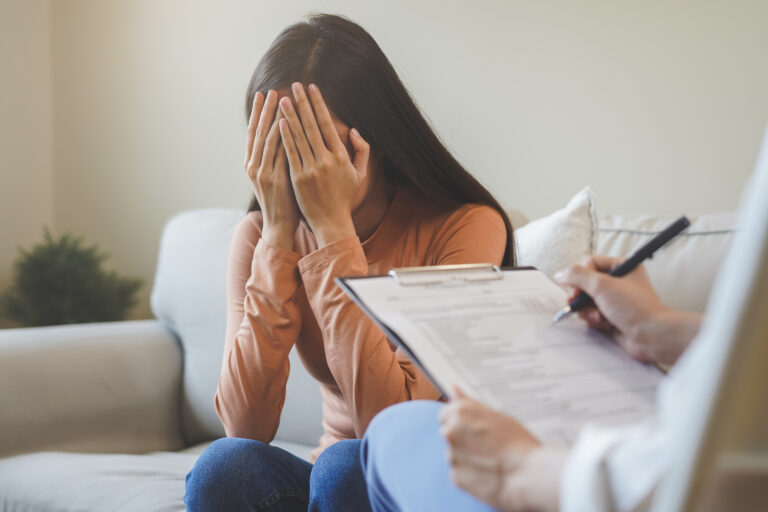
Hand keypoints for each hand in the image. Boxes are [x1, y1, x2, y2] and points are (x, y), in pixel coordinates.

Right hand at [245, 90, 299, 249]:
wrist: (280, 225)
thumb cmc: (283, 202)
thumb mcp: (275, 177)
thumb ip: (276, 158)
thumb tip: (285, 136)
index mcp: (252, 165)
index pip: (254, 133)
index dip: (258, 114)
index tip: (263, 96)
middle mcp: (253, 166)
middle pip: (258, 131)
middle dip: (264, 110)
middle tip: (271, 90)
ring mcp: (261, 172)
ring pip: (267, 138)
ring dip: (273, 117)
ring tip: (280, 99)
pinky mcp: (273, 178)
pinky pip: (278, 152)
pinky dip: (282, 135)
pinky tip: (288, 121)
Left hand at [278, 83, 369, 246]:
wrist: (331, 221)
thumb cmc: (345, 197)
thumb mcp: (360, 174)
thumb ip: (362, 150)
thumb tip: (354, 130)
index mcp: (341, 157)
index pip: (328, 124)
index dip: (319, 105)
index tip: (313, 89)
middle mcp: (326, 160)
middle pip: (313, 126)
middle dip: (303, 103)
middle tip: (296, 85)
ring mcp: (311, 169)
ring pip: (299, 137)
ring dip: (291, 116)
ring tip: (284, 99)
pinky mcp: (298, 178)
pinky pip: (290, 153)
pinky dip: (285, 137)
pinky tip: (279, 122)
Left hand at [439, 390, 560, 511]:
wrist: (528, 474)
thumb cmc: (517, 442)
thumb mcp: (496, 415)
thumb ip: (470, 403)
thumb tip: (453, 388)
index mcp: (459, 412)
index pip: (446, 414)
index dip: (462, 422)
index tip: (474, 429)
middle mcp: (450, 431)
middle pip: (449, 434)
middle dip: (462, 440)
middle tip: (486, 446)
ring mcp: (451, 455)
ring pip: (455, 455)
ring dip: (467, 457)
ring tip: (491, 461)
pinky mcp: (455, 477)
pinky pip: (460, 473)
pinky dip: (470, 474)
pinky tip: (488, 474)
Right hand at [554, 255, 697, 364]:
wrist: (652, 337)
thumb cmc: (635, 307)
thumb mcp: (602, 285)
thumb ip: (577, 276)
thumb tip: (559, 274)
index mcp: (622, 266)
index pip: (590, 262)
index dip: (581, 275)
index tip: (579, 287)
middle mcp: (619, 282)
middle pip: (585, 283)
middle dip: (582, 297)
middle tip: (580, 303)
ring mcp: (615, 301)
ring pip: (586, 301)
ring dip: (588, 310)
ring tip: (599, 317)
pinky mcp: (612, 317)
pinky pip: (592, 314)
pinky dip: (594, 320)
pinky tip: (605, 325)